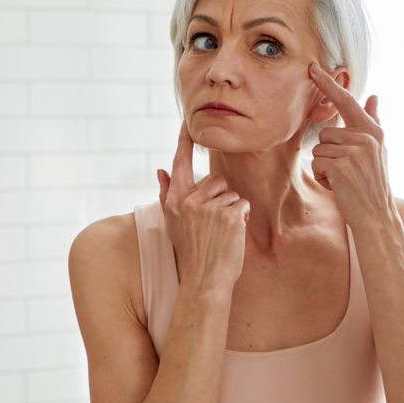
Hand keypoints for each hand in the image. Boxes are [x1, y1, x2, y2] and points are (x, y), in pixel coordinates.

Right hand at [156, 120, 249, 294]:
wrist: (204, 282)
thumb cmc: (191, 253)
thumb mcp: (174, 223)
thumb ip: (168, 194)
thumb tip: (161, 170)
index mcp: (174, 201)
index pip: (179, 164)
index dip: (184, 141)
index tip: (187, 121)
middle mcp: (188, 201)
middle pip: (216, 180)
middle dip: (221, 198)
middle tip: (213, 225)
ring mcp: (208, 208)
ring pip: (231, 193)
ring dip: (232, 210)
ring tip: (220, 232)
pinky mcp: (228, 215)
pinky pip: (242, 205)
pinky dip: (242, 218)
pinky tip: (230, 235)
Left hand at [307, 63, 393, 220]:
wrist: (377, 216)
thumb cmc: (374, 183)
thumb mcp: (379, 150)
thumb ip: (374, 121)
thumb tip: (374, 96)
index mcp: (373, 130)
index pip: (346, 101)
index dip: (328, 84)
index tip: (312, 68)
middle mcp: (366, 137)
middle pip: (326, 132)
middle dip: (329, 153)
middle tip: (348, 171)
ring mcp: (354, 151)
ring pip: (319, 149)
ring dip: (325, 167)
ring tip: (344, 179)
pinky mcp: (341, 166)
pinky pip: (317, 163)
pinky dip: (323, 178)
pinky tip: (339, 187)